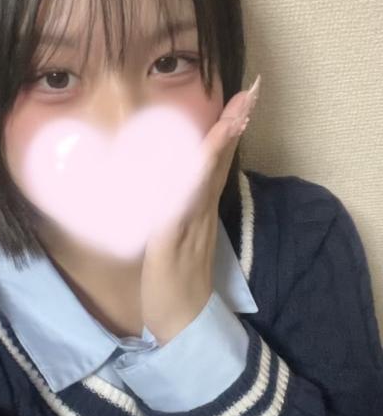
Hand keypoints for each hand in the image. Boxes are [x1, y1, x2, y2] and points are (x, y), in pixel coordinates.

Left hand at [141, 75, 260, 344]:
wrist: (182, 324)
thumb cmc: (175, 282)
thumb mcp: (175, 237)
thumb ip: (174, 210)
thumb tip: (164, 182)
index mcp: (199, 210)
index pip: (215, 161)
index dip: (228, 129)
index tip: (243, 98)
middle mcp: (200, 213)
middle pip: (218, 162)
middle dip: (233, 125)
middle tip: (250, 91)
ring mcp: (190, 227)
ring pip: (205, 179)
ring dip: (218, 146)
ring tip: (235, 115)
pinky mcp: (171, 244)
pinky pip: (180, 210)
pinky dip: (188, 186)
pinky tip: (194, 164)